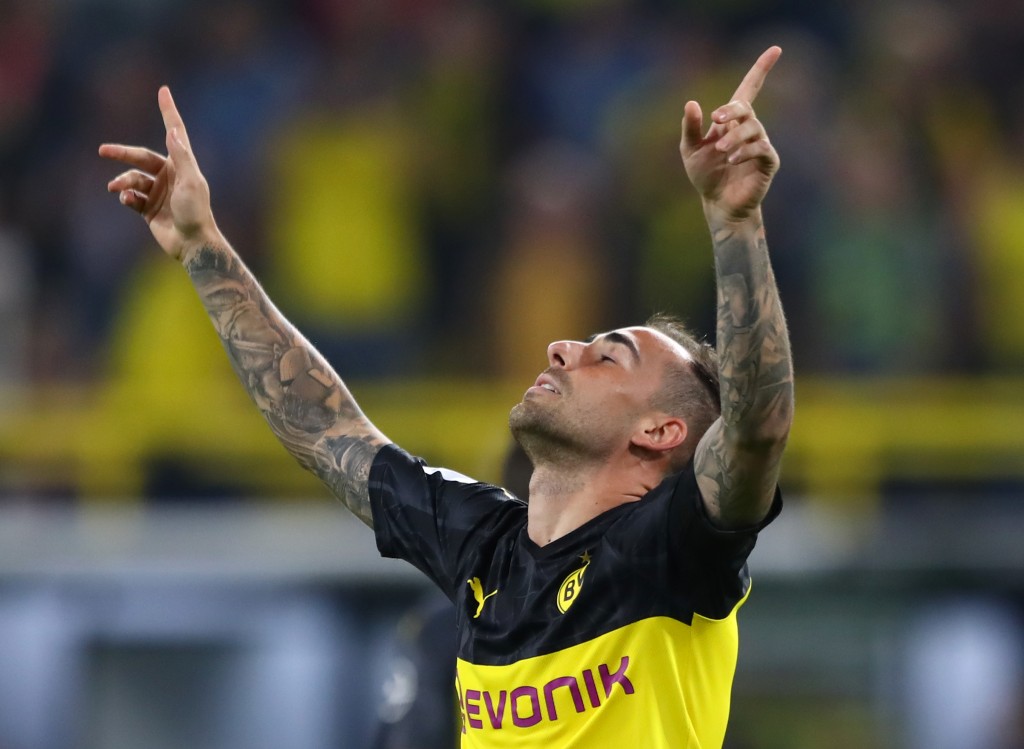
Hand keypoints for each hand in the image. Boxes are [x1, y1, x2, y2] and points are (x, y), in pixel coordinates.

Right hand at [99, 86, 217, 260]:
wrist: (192, 243)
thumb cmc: (195, 211)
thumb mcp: (190, 182)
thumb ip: (181, 156)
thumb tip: (172, 131)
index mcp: (182, 165)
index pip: (173, 132)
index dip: (168, 112)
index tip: (163, 91)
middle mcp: (169, 175)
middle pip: (141, 157)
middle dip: (122, 154)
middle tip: (103, 151)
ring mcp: (159, 192)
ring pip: (133, 179)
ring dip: (123, 182)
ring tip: (116, 188)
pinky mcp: (149, 209)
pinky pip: (132, 197)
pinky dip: (127, 197)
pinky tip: (128, 201)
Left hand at [680, 46, 780, 222]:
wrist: (717, 204)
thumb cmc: (705, 176)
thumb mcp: (691, 150)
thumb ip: (691, 128)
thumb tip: (692, 103)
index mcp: (731, 122)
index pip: (749, 89)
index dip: (761, 69)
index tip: (775, 49)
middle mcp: (748, 129)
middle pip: (746, 107)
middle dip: (732, 110)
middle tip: (716, 120)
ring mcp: (760, 144)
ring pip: (753, 128)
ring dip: (735, 137)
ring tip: (721, 152)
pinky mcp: (768, 162)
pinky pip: (761, 149)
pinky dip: (746, 152)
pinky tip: (732, 160)